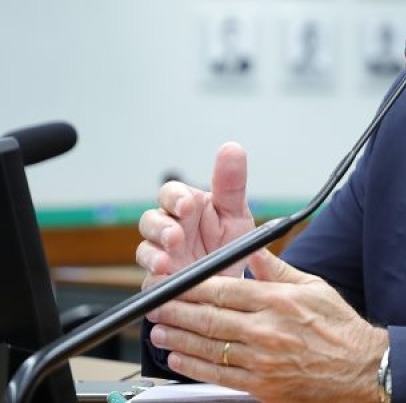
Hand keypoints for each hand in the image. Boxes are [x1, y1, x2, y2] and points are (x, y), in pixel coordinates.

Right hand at [136, 142, 255, 290]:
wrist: (232, 282)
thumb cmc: (230, 242)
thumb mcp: (235, 212)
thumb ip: (232, 183)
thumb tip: (232, 148)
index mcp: (187, 207)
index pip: (170, 194)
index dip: (174, 198)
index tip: (186, 205)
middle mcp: (170, 229)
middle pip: (150, 221)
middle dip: (160, 228)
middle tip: (176, 236)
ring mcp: (162, 255)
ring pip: (145, 250)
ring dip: (153, 255)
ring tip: (166, 262)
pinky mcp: (159, 282)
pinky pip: (150, 282)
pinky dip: (156, 282)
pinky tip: (165, 281)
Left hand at [147, 249, 387, 402]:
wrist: (359, 369)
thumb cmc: (339, 327)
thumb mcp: (314, 287)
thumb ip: (279, 270)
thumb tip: (255, 250)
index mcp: (279, 301)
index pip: (225, 289)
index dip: (193, 286)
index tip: (174, 282)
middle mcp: (267, 330)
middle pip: (210, 318)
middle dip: (176, 310)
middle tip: (154, 305)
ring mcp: (262, 360)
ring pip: (209, 347)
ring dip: (178, 338)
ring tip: (159, 330)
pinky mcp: (261, 385)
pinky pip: (218, 375)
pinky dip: (194, 366)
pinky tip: (178, 358)